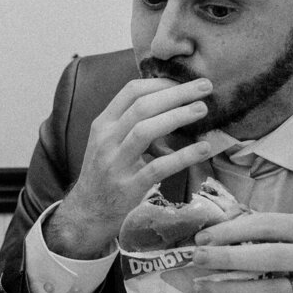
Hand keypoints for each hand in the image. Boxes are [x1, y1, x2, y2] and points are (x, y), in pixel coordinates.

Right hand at [47, 77, 215, 257]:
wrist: (87, 212)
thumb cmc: (105, 172)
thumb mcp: (108, 142)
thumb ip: (130, 122)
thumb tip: (171, 100)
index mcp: (103, 124)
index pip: (130, 92)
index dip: (160, 82)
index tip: (184, 80)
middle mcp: (106, 140)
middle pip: (142, 107)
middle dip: (176, 93)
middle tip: (204, 87)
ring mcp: (116, 164)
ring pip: (145, 131)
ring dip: (177, 117)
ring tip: (202, 110)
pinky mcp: (129, 187)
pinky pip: (158, 167)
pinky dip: (183, 156)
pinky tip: (203, 148)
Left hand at [188, 212, 292, 292]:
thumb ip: (274, 232)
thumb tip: (225, 227)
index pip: (267, 225)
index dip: (233, 230)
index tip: (204, 236)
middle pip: (266, 256)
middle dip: (227, 257)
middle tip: (197, 258)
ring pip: (266, 289)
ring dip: (229, 289)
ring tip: (201, 288)